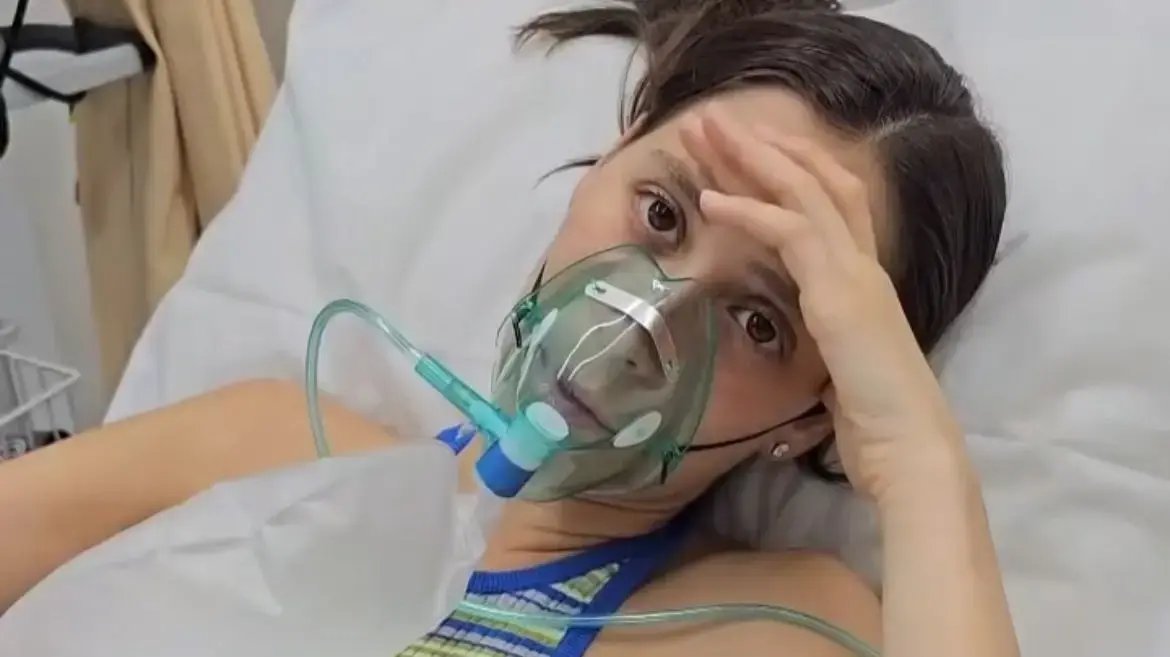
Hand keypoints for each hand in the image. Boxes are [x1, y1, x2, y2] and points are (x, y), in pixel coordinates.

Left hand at [680, 108, 969, 504]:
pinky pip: (791, 233)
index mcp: (866, 283)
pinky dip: (748, 210)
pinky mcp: (840, 296)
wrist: (912, 453)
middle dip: (766, 145)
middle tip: (717, 121)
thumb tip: (810, 359)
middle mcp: (865, 267)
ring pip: (804, 191)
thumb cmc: (878, 427)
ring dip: (751, 157)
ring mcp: (856, 276)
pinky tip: (710, 200)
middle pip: (818, 180)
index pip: (836, 203)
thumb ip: (827, 349)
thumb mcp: (843, 374)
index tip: (751, 149)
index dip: (796, 169)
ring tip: (707, 134)